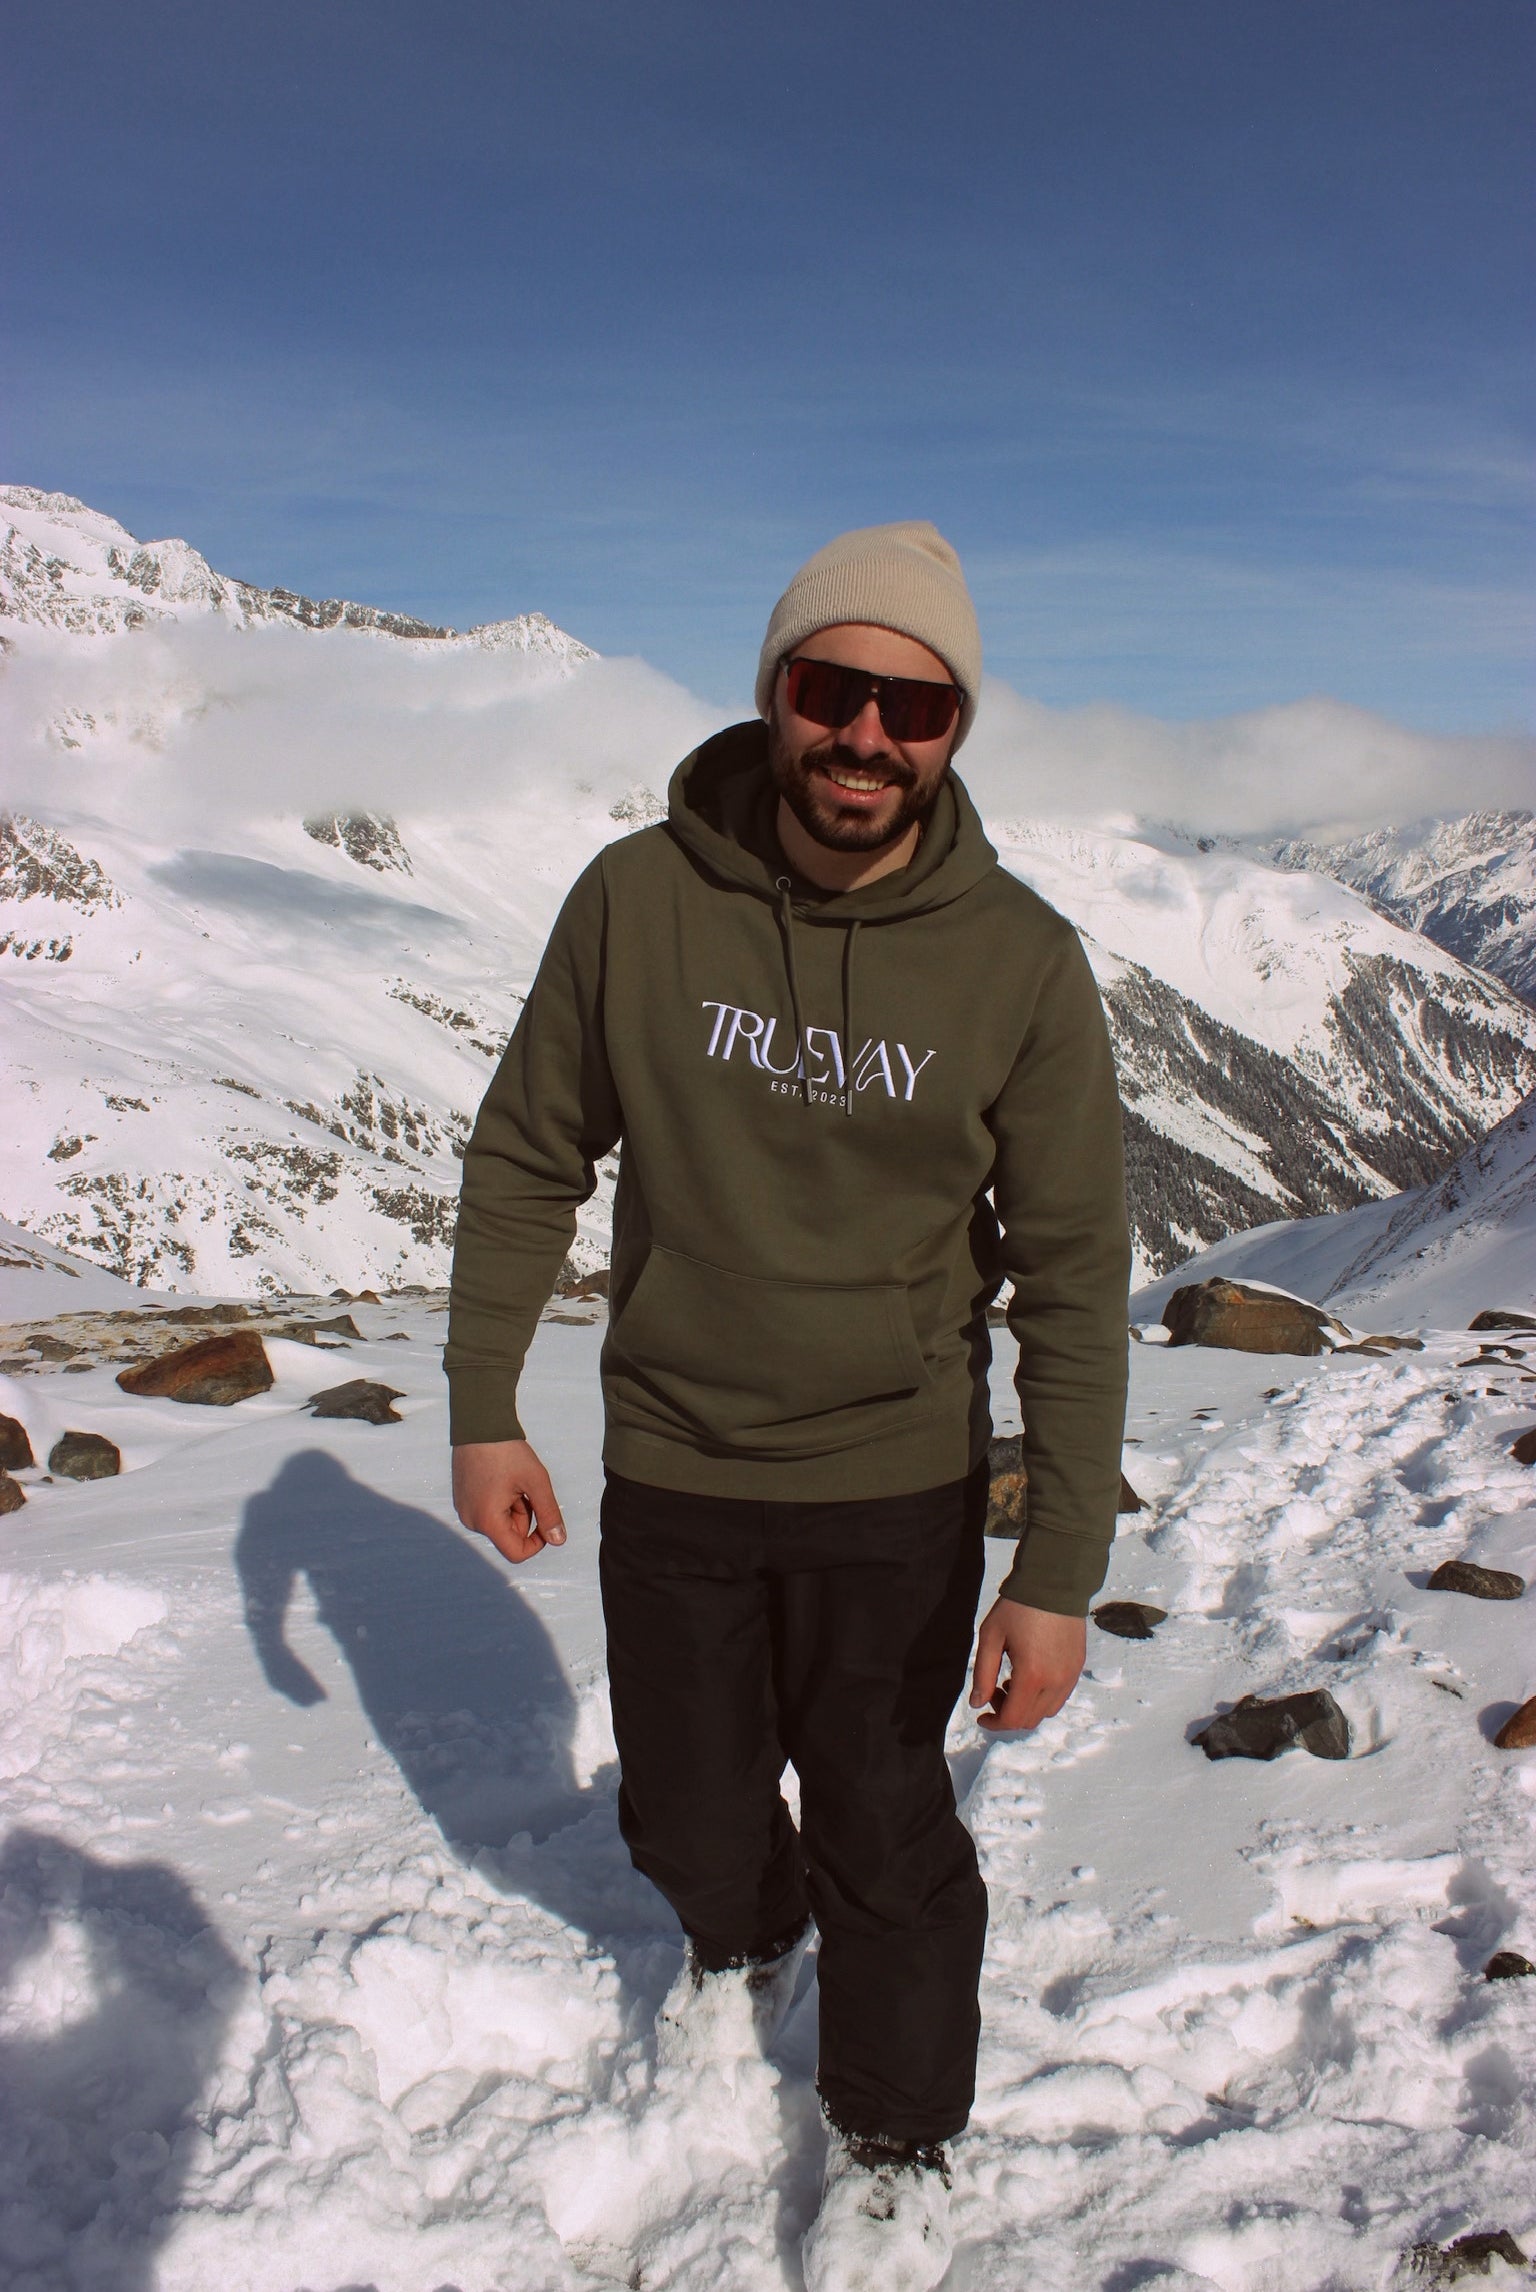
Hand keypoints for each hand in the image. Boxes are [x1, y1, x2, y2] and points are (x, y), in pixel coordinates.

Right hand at [452, 1439, 566, 1565]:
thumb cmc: (508, 1452)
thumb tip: (559, 1541)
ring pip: (500, 1523)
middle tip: (527, 1488)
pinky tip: (502, 1478)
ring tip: (514, 1480)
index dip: (537, 1543)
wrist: (479, 1425)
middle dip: (525, 1517)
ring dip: (514, 1508)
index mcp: (487, 1520)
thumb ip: (549, 1513)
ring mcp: (464, 1510)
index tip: (547, 1521)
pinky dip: (501, 1502)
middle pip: (509, 1535)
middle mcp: (471, 1520)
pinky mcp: (462, 1500)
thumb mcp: (536, 1482)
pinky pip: (488, 1512)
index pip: (517, 1553)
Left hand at [968, 1598, 1085, 1733]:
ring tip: (1011, 1681)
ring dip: (1026, 1707)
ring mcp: (1070, 1675)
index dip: (994, 1723)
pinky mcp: (1077, 1666)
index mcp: (1032, 1675)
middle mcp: (1056, 1681)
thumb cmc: (1018, 1606)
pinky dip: (1042, 1697)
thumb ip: (983, 1673)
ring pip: (1047, 1711)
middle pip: (1030, 1719)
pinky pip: (1060, 1696)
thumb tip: (977, 1704)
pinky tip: (1030, 1675)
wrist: (1055, 1583)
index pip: (1013, 1719)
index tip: (981, 1715)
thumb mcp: (991, 1636)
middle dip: (1008, 1714)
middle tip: (994, 1691)